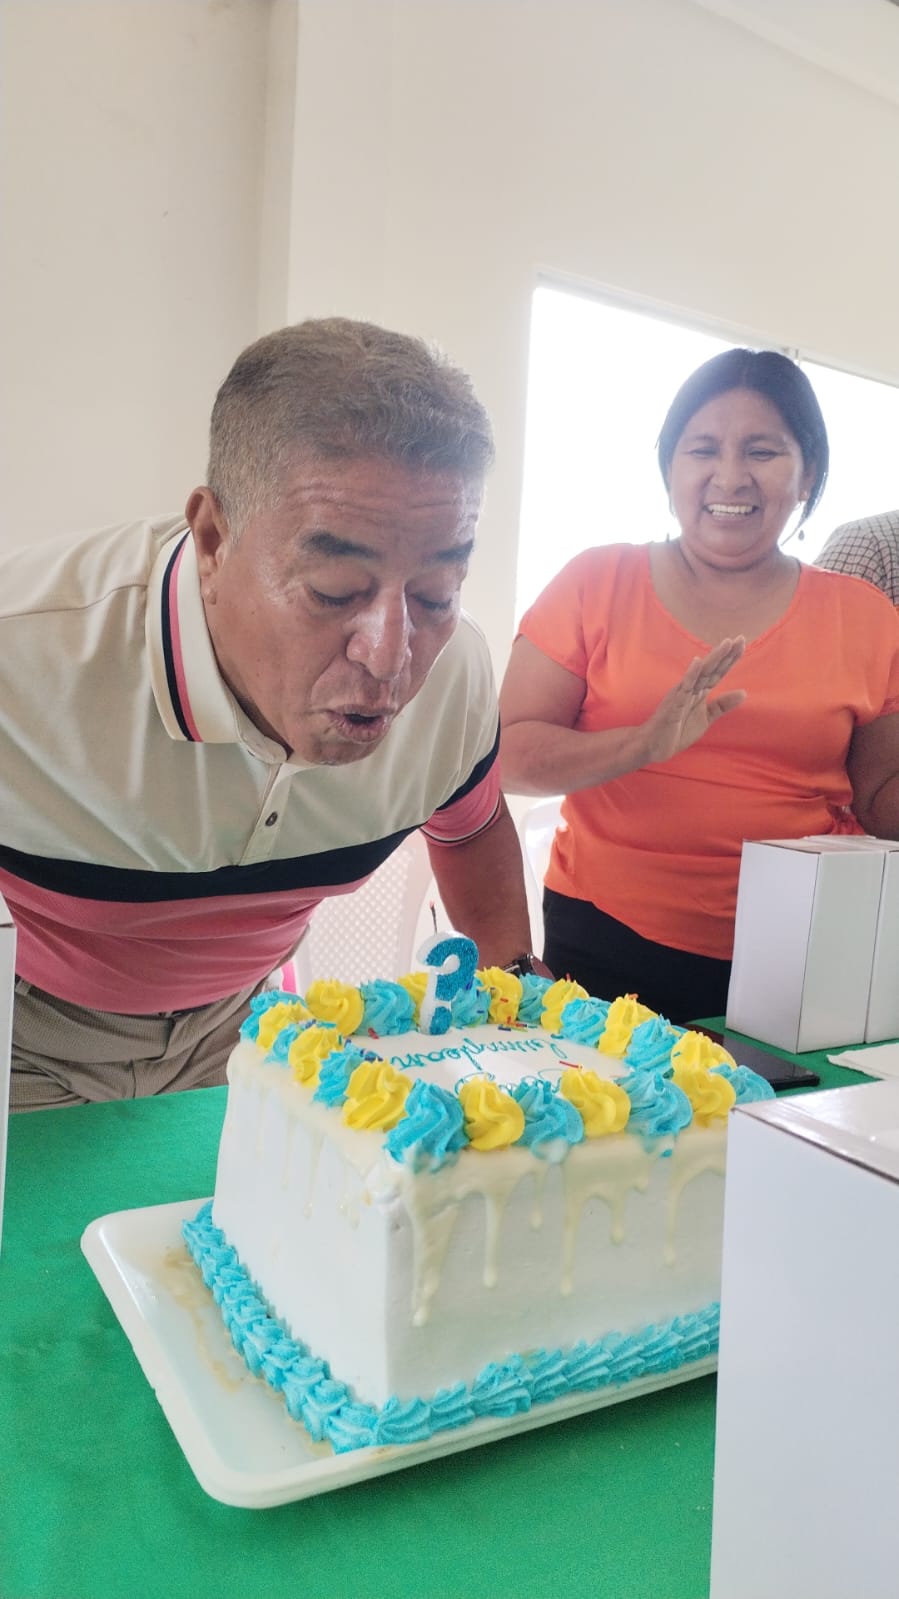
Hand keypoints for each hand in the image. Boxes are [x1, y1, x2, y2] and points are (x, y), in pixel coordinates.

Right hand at [643, 637, 745, 764]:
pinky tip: (698, 662)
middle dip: (725, 654)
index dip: (730, 659)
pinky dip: (691, 675)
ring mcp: (681, 695)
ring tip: (726, 644)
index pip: (717, 672)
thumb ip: (722, 705)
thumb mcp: (706, 718)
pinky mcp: (674, 705)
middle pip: (711, 668)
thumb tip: (744, 692)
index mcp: (699, 691)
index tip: (742, 644)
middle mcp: (690, 688)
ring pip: (700, 673)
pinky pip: (683, 688)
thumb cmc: (677, 730)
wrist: (654, 746)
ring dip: (713, 659)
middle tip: (740, 638)